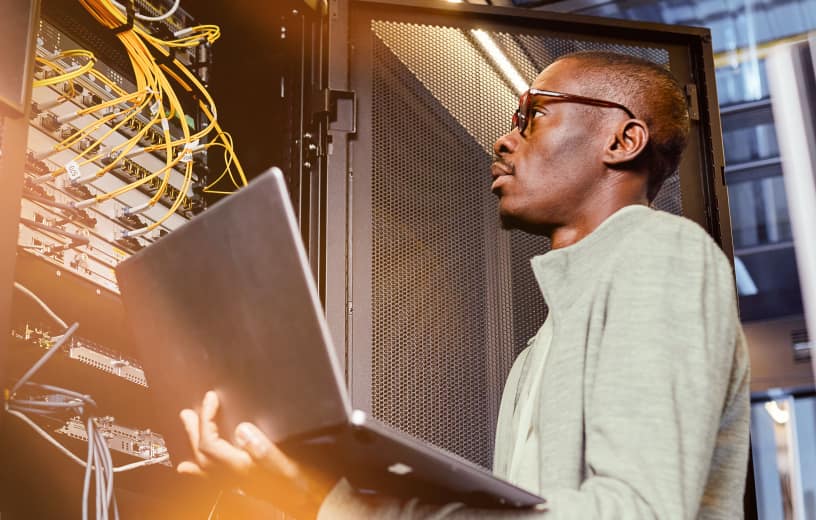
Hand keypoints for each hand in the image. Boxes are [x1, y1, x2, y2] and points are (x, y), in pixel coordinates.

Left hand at [177, 391, 334, 517]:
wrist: (309, 503)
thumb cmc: (300, 485)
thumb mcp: (286, 463)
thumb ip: (263, 449)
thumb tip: (242, 430)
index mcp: (242, 467)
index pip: (211, 442)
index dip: (207, 418)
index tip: (211, 399)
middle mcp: (234, 475)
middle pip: (203, 452)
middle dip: (195, 430)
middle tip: (188, 412)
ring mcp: (236, 480)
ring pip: (205, 462)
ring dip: (195, 444)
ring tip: (189, 429)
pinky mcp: (242, 483)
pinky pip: (212, 476)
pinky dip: (199, 470)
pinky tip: (192, 469)